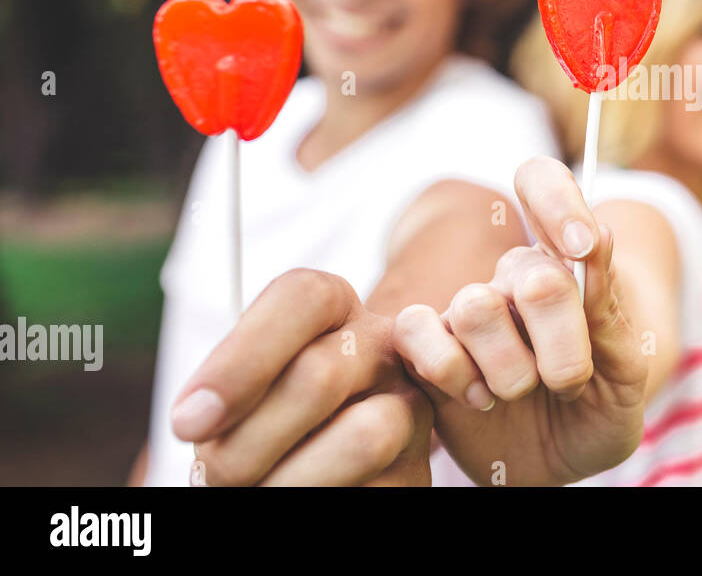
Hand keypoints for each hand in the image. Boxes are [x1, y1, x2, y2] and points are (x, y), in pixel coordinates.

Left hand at [172, 269, 433, 485]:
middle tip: (210, 476)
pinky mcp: (417, 470)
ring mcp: (410, 407)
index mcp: (333, 308)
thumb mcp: (242, 388)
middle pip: (322, 375)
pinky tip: (299, 496)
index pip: (301, 298)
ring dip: (290, 481)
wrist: (320, 463)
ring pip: (363, 438)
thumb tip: (196, 418)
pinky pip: (375, 489)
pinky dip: (319, 500)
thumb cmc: (262, 420)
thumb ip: (228, 381)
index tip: (188, 423)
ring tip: (253, 492)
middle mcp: (383, 346)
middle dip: (249, 440)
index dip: (241, 360)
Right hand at [393, 156, 647, 485]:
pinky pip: (417, 331)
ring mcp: (467, 310)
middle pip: (529, 272)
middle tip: (569, 382)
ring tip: (521, 394)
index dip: (558, 202)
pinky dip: (451, 372)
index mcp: (566, 264)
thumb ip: (609, 309)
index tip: (583, 247)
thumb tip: (595, 236)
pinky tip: (478, 399)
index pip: (543, 184)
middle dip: (561, 341)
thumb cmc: (599, 412)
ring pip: (474, 307)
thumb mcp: (626, 370)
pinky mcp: (426, 347)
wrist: (560, 467)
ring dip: (510, 369)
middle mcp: (512, 277)